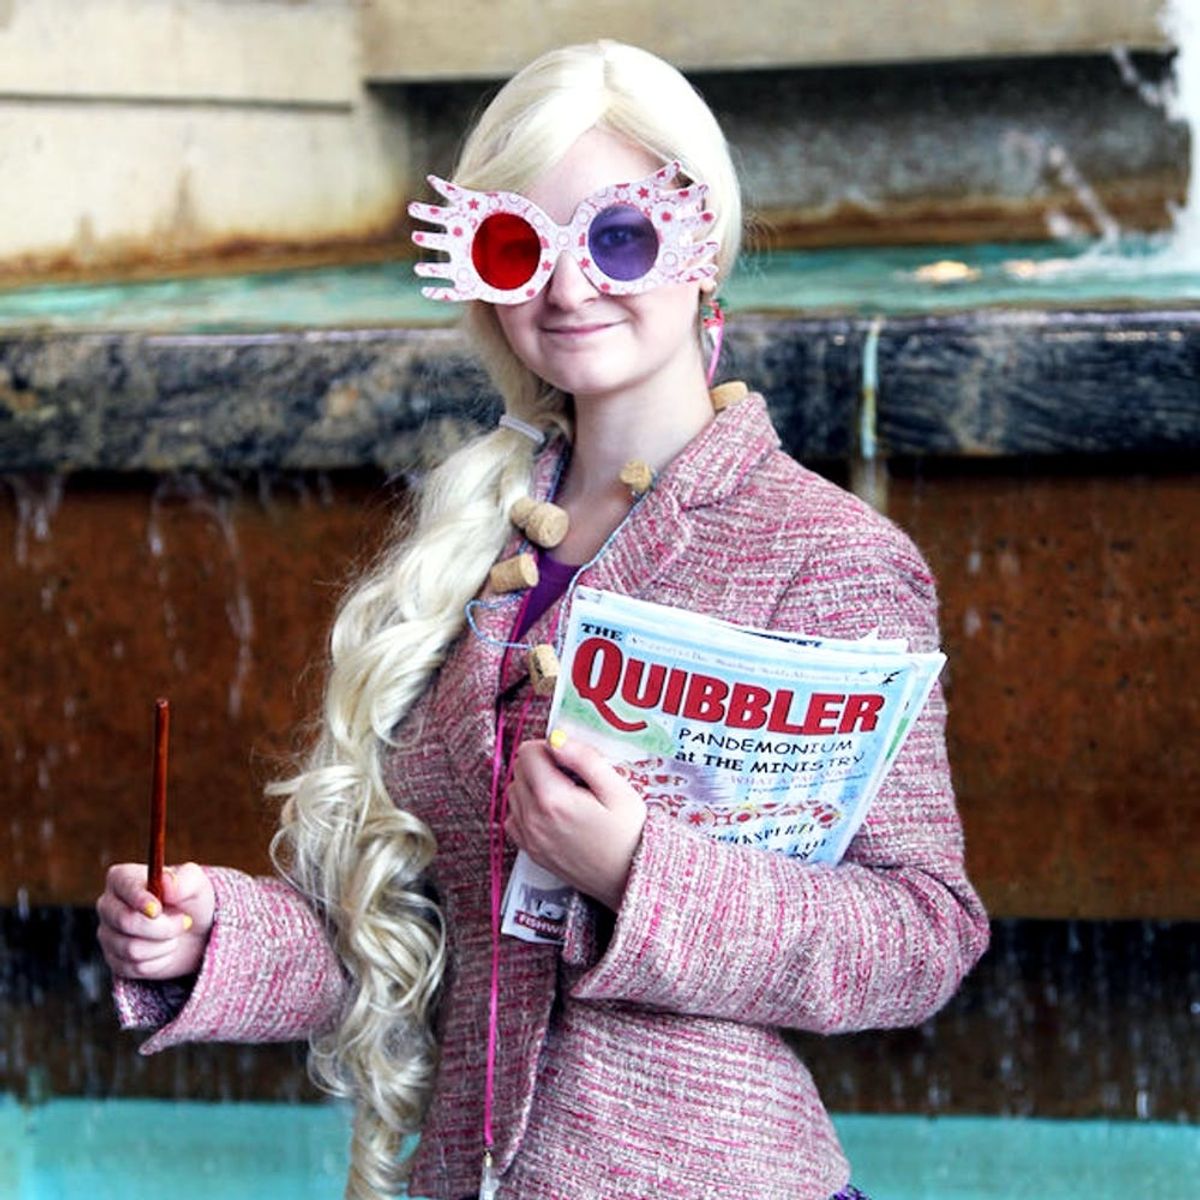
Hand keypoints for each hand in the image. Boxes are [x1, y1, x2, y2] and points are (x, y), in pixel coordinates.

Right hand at [96, 861, 214, 980]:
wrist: (194, 932)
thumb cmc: (191, 901)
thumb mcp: (197, 884)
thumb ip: (185, 879)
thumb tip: (167, 880)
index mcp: (122, 878)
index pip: (123, 887)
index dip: (140, 900)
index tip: (157, 909)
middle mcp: (108, 905)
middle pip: (126, 922)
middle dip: (163, 927)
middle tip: (185, 922)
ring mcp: (107, 934)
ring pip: (132, 948)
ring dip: (164, 944)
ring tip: (175, 934)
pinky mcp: (114, 960)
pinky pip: (135, 967)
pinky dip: (160, 960)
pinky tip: (165, 948)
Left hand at [506, 732, 646, 910]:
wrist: (630, 878)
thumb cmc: (629, 835)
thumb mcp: (617, 789)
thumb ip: (585, 759)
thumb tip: (558, 738)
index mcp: (553, 799)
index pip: (528, 752)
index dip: (549, 746)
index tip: (570, 756)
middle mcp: (534, 819)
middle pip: (519, 770)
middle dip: (541, 763)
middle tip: (572, 774)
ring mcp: (530, 837)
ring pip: (514, 791)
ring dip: (533, 784)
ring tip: (566, 793)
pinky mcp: (531, 851)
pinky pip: (514, 818)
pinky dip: (526, 808)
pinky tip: (553, 811)